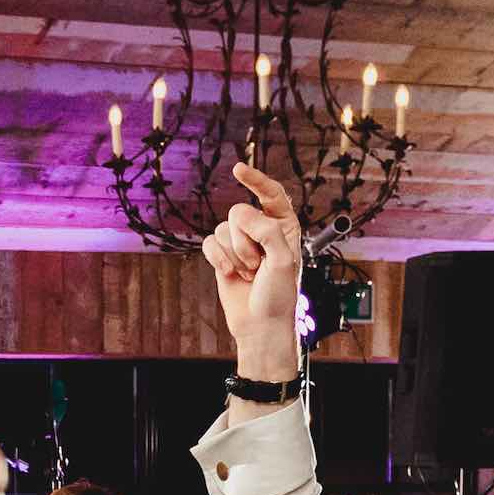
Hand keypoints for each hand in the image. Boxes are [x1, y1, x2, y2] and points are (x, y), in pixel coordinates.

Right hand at [207, 163, 305, 380]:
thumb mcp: (283, 260)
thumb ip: (267, 230)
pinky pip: (209, 243)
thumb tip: (240, 213)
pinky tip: (231, 274)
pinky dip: (218, 259)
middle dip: (246, 242)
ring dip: (235, 255)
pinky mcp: (222, 254)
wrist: (260, 324)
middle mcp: (262, 229)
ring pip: (223, 229)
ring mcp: (240, 241)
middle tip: (258, 265)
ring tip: (248, 274)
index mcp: (284, 225)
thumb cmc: (279, 294)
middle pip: (239, 214)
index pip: (271, 193)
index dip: (255, 180)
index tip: (237, 170)